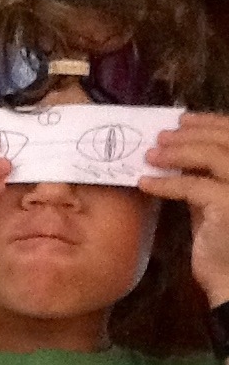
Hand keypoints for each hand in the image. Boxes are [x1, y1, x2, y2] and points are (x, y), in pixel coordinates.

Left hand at [139, 112, 228, 305]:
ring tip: (150, 154)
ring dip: (177, 150)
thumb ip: (203, 179)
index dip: (209, 123)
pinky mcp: (228, 205)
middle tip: (160, 135)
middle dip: (190, 133)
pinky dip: (166, 182)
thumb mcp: (212, 203)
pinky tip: (145, 183)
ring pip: (212, 156)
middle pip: (225, 139)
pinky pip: (192, 186)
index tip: (183, 119)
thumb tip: (177, 157)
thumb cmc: (222, 244)